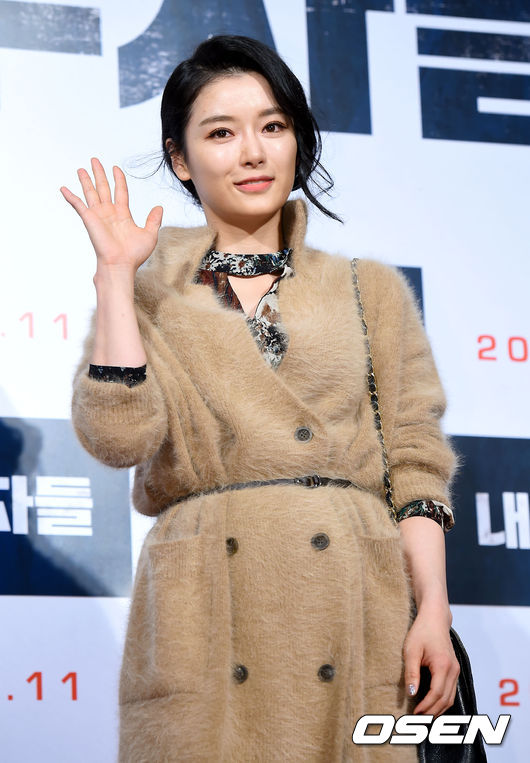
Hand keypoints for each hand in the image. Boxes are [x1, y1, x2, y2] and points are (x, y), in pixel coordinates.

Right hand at [60, 157, 162, 271]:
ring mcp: (98, 215)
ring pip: (91, 192)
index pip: (120, 191)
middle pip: (103, 187)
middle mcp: (109, 213)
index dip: (118, 179)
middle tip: (95, 160)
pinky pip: (78, 205)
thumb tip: (159, 208)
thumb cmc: (134, 254)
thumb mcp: (150, 234)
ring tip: (81, 169)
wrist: (121, 264)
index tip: (115, 168)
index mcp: (123, 214)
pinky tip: (64, 188)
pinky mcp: (89, 219)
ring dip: (86, 180)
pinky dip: (70, 197)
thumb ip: (154, 220)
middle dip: (99, 174)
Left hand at [403, 609, 459, 717]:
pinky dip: (443, 701)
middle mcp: (453, 670)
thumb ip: (412, 673)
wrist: (435, 619)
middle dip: (432, 712)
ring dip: (438, 709)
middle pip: (445, 699)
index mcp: (443, 665)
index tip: (414, 713)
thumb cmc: (422, 632)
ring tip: (424, 717)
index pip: (436, 693)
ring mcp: (456, 670)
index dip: (426, 706)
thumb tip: (411, 694)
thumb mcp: (411, 651)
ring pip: (451, 698)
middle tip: (418, 721)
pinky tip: (432, 705)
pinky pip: (451, 691)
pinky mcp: (454, 670)